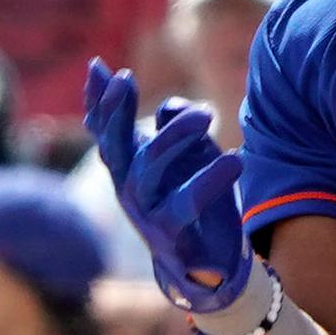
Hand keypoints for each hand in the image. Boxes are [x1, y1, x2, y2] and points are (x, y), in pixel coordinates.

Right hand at [84, 59, 251, 317]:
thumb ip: (173, 128)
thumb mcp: (184, 158)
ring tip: (207, 114)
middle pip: (115, 146)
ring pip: (147, 170)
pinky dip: (210, 180)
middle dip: (116, 111)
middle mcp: (130, 188)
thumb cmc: (192, 202)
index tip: (106, 69)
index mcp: (129, 167)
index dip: (100, 102)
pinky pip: (185, 204)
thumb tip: (168, 105)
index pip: (105, 131)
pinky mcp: (172, 235)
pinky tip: (235, 158)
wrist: (207, 265)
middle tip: (130, 78)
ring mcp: (146, 213)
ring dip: (174, 137)